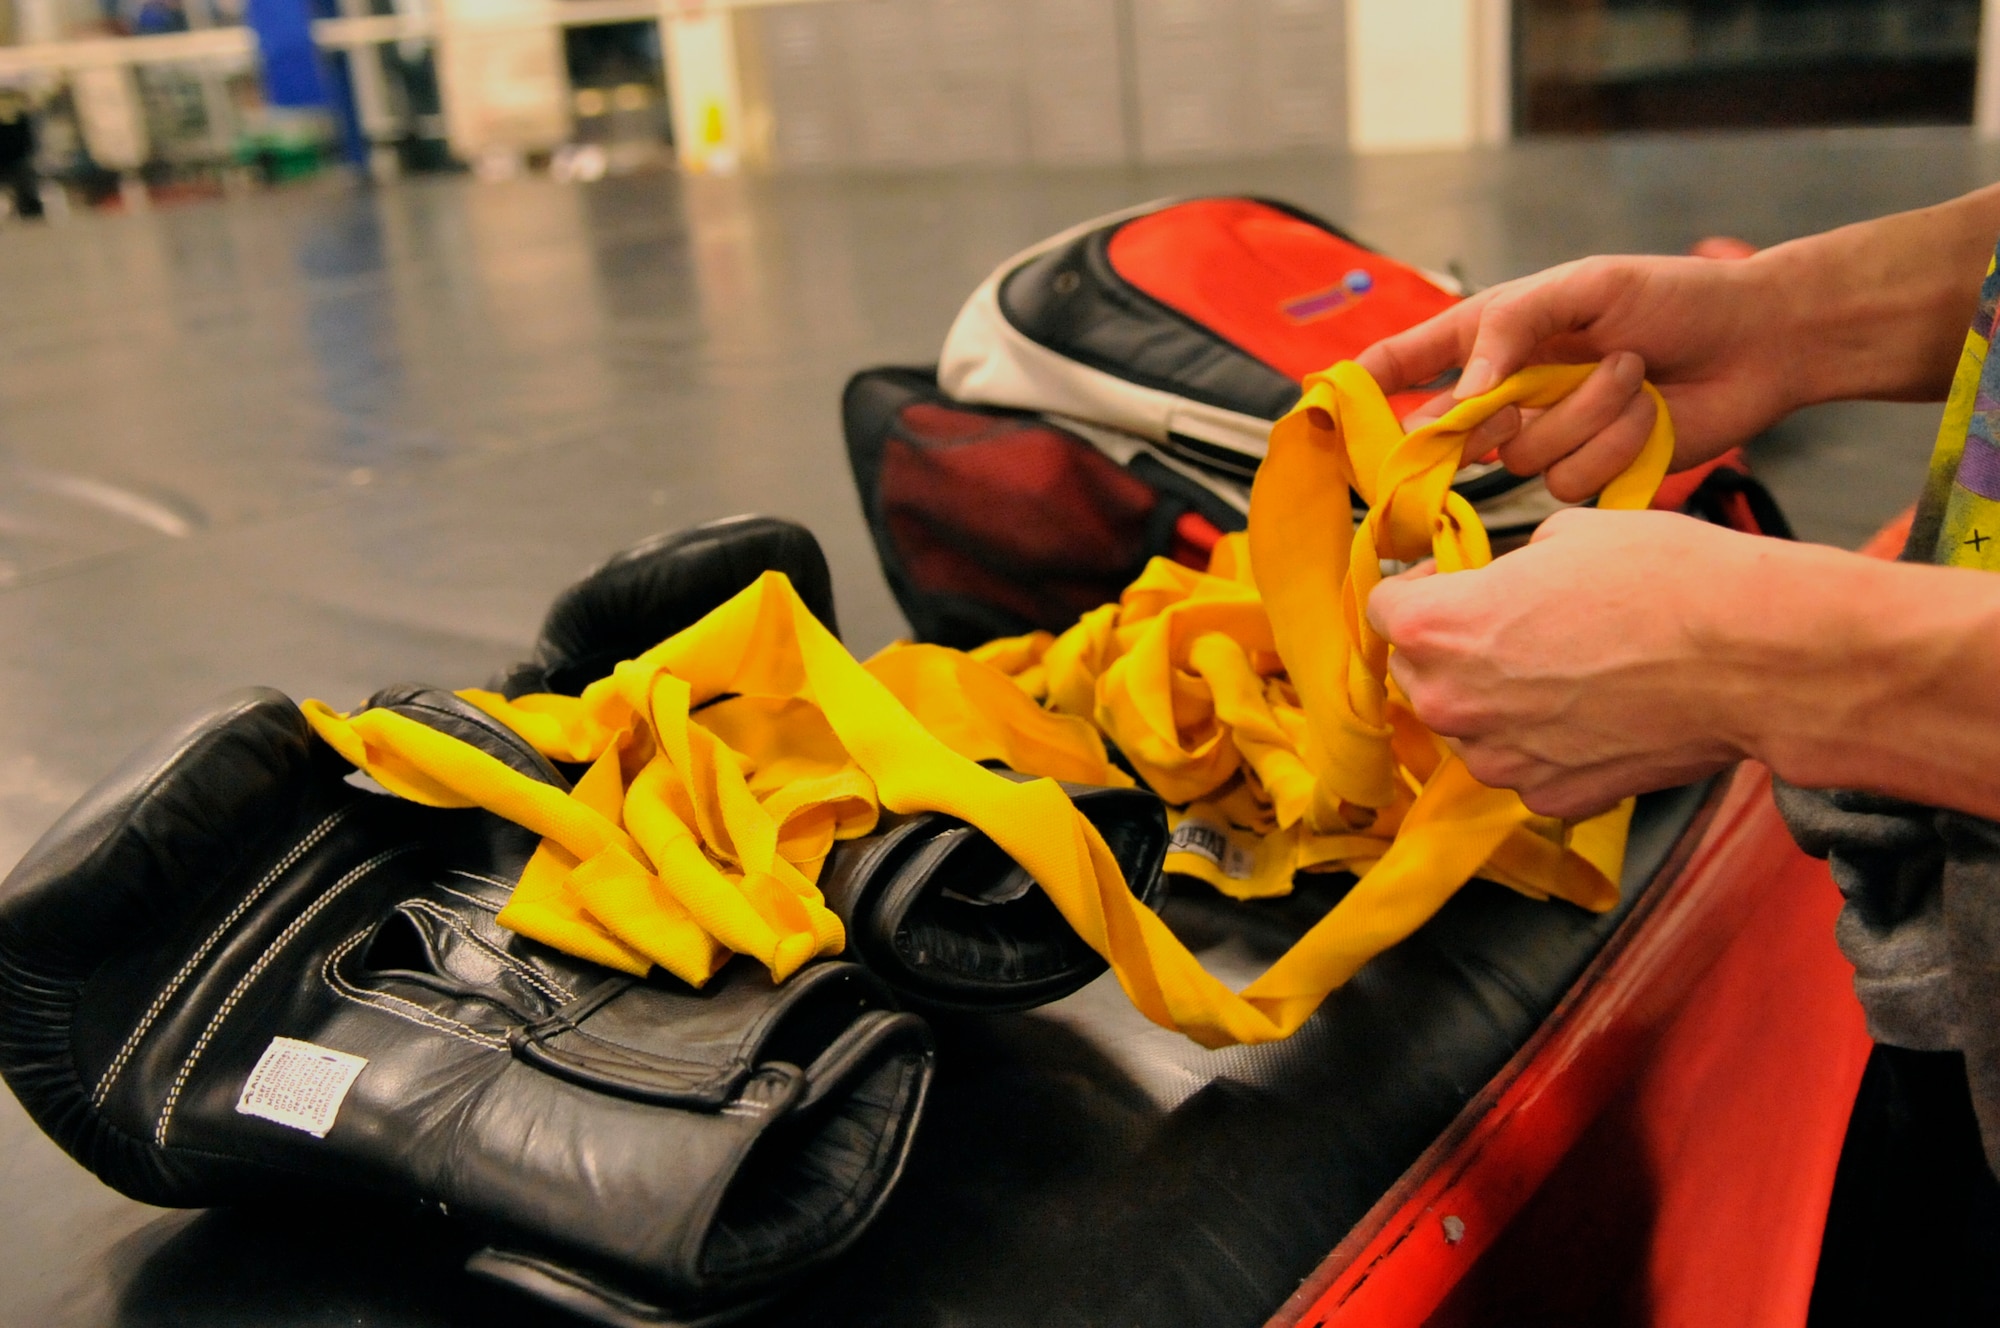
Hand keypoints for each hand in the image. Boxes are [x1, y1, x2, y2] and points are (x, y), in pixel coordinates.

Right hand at [1359, 255, 1798, 501]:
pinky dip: (1615, 444)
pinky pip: (1570, 480)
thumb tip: (1461, 397)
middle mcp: (1508, 391)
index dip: (1363, 389)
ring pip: (1518, 460)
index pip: (1405, 364)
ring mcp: (1546, 435)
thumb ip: (1510, 333)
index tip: (1327, 408)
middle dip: (1477, 424)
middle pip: (1447, 433)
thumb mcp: (1582, 288)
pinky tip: (1650, 413)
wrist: (1756, 342)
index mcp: (1491, 335)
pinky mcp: (1589, 471)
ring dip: (1583, 414)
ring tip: (1631, 374)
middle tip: (1524, 394)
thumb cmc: (1671, 297)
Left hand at [1365, 508, 1766, 816]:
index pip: (1384, 608)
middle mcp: (1452, 703)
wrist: (1751, 655)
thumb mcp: (1567, 535)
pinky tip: (1595, 709)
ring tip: (1566, 667)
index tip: (1455, 579)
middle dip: (1453, 647)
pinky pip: (1525, 762)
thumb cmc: (1664, 580)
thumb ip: (1507, 570)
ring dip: (1497, 699)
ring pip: (1471, 725)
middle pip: (1419, 673)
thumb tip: (1502, 584)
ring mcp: (1500, 759)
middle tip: (1514, 623)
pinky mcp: (1551, 795)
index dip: (1421, 586)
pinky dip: (1546, 741)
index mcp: (1438, 629)